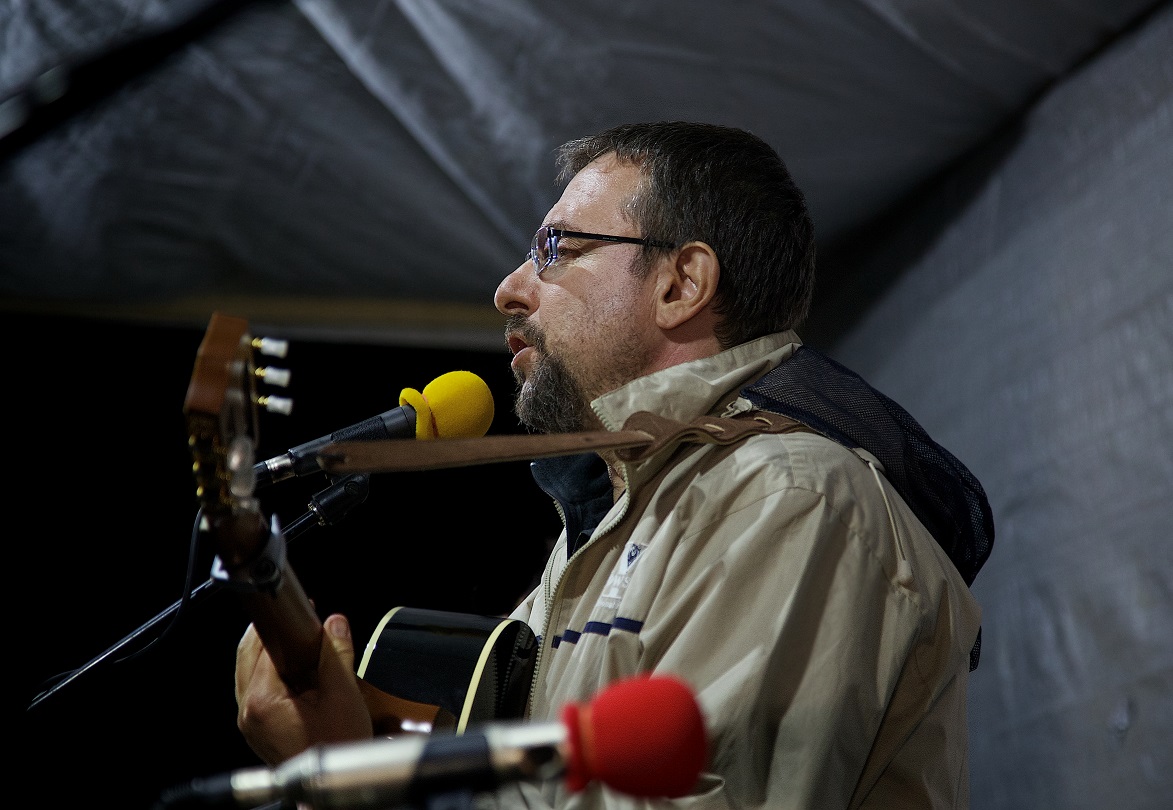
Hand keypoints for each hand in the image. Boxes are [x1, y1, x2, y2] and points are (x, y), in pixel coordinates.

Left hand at [235, 613, 373, 764]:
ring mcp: (249, 721)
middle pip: (247, 654)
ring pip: (249, 670)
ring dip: (270, 652)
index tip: (306, 612)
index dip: (288, 625)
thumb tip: (334, 625)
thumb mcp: (343, 695)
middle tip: (300, 622)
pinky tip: (297, 671)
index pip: (266, 646)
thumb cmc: (334, 750)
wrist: (329, 787)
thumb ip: (336, 654)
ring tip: (301, 645)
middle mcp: (247, 711)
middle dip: (272, 633)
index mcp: (262, 700)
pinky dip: (272, 672)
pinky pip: (256, 688)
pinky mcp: (257, 727)